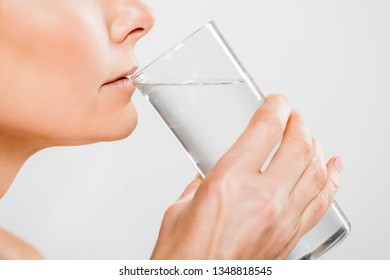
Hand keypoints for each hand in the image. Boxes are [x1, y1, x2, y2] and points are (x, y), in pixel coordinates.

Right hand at [151, 94, 343, 258]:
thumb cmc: (183, 255)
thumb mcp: (181, 207)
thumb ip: (200, 185)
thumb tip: (209, 177)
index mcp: (228, 183)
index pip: (264, 130)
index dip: (275, 108)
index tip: (275, 102)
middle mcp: (261, 199)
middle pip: (298, 145)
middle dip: (299, 122)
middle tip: (293, 115)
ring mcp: (281, 219)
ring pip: (315, 171)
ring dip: (315, 145)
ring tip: (310, 135)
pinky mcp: (289, 237)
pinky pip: (321, 202)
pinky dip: (332, 180)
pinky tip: (333, 168)